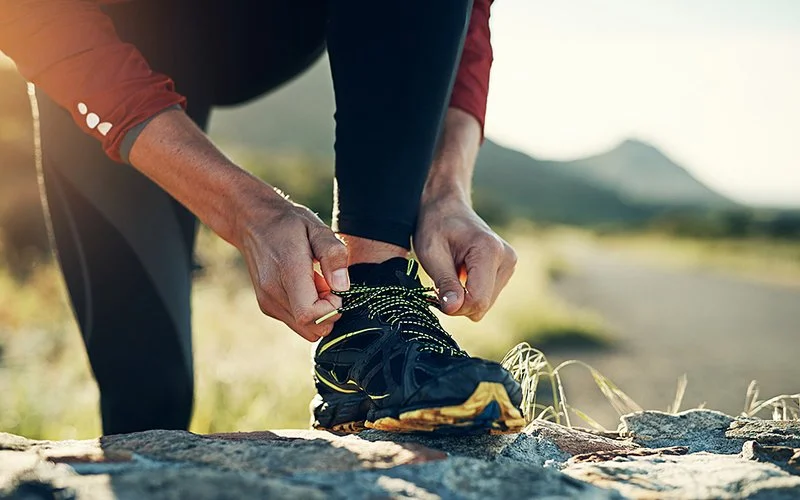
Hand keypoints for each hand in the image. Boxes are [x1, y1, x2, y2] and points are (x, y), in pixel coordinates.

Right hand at [232, 181, 350, 340]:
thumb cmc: (289, 224)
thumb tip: (342, 287)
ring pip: (305, 329)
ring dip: (318, 312)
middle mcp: (273, 293)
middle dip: (328, 313)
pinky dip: (306, 310)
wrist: (253, 223)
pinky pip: (296, 322)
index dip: (331, 309)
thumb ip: (333, 255)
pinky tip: (305, 287)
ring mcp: (268, 302)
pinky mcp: (267, 306)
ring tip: (315, 283)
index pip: (309, 314)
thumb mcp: (317, 229)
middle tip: (327, 285)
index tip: (335, 289)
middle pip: (311, 328)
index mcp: (287, 273)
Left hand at [414, 196, 516, 320]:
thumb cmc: (435, 225)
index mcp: (489, 251)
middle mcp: (507, 258)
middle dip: (458, 301)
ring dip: (463, 297)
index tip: (436, 293)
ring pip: (484, 304)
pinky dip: (470, 292)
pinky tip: (461, 273)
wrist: (447, 206)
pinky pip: (486, 297)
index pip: (478, 300)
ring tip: (451, 273)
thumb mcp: (431, 253)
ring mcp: (509, 264)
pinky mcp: (506, 270)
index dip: (454, 305)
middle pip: (482, 305)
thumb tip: (453, 309)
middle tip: (441, 280)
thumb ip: (445, 282)